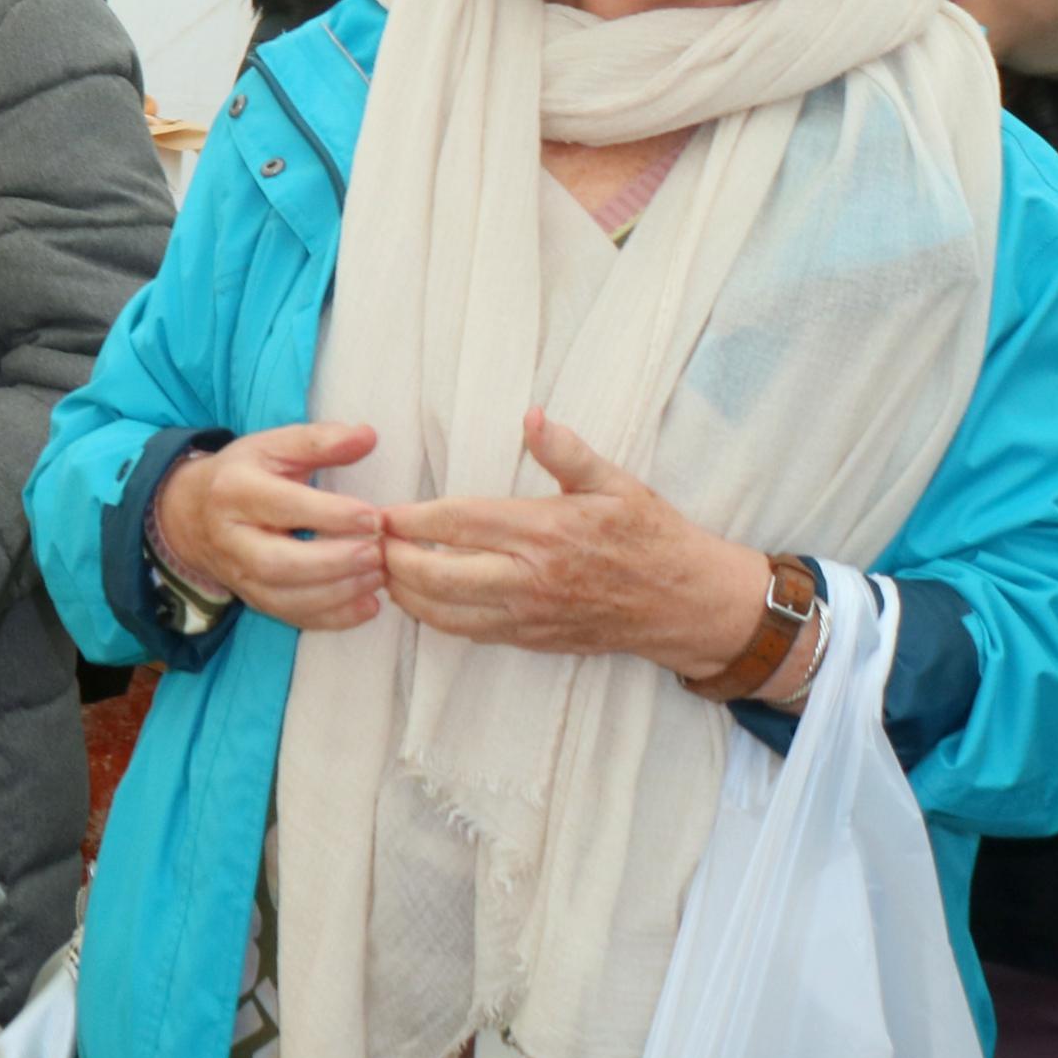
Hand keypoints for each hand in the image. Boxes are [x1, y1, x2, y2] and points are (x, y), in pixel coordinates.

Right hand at [151, 422, 386, 631]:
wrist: (188, 514)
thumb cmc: (242, 475)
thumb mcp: (272, 447)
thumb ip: (320, 441)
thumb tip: (368, 436)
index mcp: (234, 489)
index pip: (281, 504)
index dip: (329, 514)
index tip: (373, 517)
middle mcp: (230, 537)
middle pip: (277, 562)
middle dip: (332, 562)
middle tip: (376, 553)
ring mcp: (237, 574)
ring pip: (283, 597)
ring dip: (337, 593)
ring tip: (377, 576)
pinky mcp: (250, 598)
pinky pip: (290, 616)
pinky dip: (331, 618)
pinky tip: (367, 606)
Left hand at [378, 411, 773, 672]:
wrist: (688, 604)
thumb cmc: (652, 537)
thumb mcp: (616, 483)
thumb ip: (567, 452)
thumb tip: (532, 417)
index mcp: (545, 532)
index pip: (457, 523)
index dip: (411, 519)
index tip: (382, 514)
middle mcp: (530, 579)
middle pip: (436, 577)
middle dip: (392, 561)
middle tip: (369, 543)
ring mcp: (529, 616)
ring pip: (444, 615)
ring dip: (406, 595)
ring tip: (384, 570)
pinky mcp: (532, 640)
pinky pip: (468, 634)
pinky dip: (436, 618)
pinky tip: (422, 598)